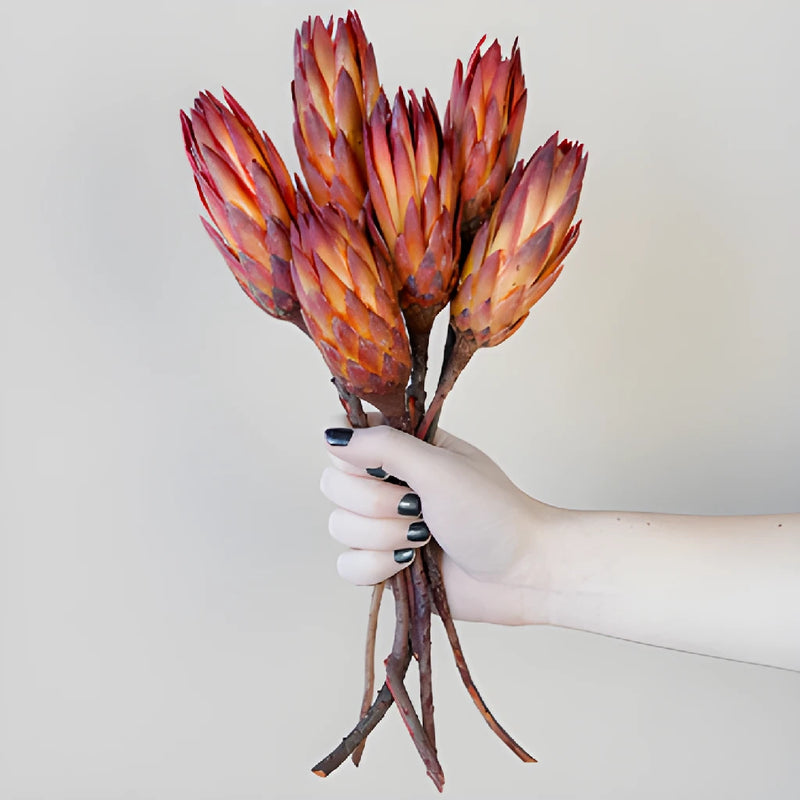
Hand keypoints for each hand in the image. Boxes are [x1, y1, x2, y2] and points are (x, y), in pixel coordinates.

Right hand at [321, 425, 558, 624]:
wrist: (521, 571)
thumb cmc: (493, 511)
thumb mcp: (439, 467)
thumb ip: (385, 446)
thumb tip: (332, 436)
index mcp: (402, 449)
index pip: (343, 436)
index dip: (350, 454)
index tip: (382, 468)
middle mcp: (387, 483)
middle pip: (333, 484)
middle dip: (376, 503)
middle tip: (418, 506)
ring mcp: (383, 525)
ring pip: (339, 526)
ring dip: (383, 536)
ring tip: (424, 537)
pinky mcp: (383, 564)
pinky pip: (347, 566)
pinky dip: (377, 567)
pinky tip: (410, 564)